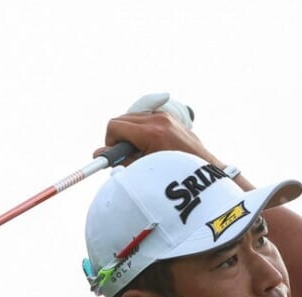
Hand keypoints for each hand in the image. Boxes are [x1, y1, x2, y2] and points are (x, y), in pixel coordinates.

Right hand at [93, 93, 220, 166]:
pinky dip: (141, 129)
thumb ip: (120, 160)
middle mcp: (158, 119)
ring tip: (141, 151)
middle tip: (127, 155)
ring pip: (132, 117)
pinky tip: (150, 144)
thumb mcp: (143, 168)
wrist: (203, 169)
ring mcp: (165, 116)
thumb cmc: (174, 174)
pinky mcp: (169, 116)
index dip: (110, 141)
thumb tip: (98, 154)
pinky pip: (145, 117)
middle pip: (122, 119)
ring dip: (130, 132)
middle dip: (119, 137)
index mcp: (151, 132)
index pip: (115, 125)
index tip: (114, 154)